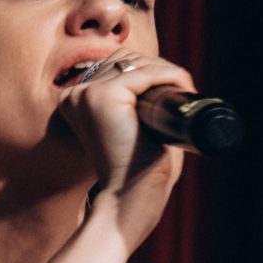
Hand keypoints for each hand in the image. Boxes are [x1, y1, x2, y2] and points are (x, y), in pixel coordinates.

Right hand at [59, 53, 193, 252]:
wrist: (129, 201)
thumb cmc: (139, 175)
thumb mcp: (136, 132)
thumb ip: (142, 107)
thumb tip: (170, 82)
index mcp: (77, 102)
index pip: (115, 67)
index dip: (150, 72)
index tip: (176, 88)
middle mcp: (75, 94)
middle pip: (125, 61)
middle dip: (160, 69)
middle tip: (186, 90)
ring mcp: (86, 93)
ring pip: (136, 64)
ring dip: (167, 71)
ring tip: (186, 90)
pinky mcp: (103, 96)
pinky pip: (144, 73)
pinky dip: (169, 75)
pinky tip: (184, 86)